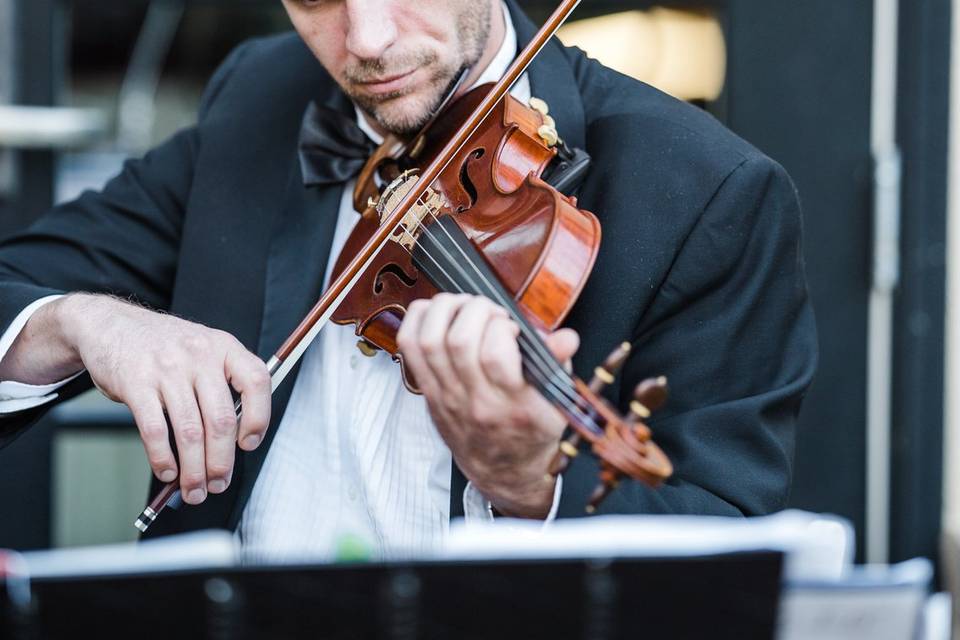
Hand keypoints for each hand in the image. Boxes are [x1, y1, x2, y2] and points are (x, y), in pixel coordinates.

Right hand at [21, 294, 270, 503]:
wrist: (110, 324)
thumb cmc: (163, 346)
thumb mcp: (202, 350)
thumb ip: (222, 385)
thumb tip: (233, 441)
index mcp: (224, 347)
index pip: (256, 382)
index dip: (259, 417)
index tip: (249, 444)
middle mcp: (199, 355)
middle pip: (221, 419)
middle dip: (221, 461)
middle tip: (218, 483)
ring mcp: (167, 368)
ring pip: (190, 431)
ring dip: (194, 469)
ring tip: (194, 489)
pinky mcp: (135, 383)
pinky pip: (155, 430)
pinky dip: (163, 458)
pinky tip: (167, 471)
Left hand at [396, 293, 579, 518]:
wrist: (503, 472)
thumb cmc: (531, 431)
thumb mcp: (557, 403)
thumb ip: (557, 365)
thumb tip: (567, 338)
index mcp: (514, 405)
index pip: (496, 356)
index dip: (502, 327)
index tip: (512, 326)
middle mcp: (476, 401)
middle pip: (459, 342)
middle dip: (475, 310)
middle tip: (489, 311)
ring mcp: (447, 397)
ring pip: (429, 341)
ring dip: (445, 309)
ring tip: (465, 306)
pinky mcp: (428, 392)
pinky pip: (408, 347)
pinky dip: (417, 319)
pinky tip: (438, 312)